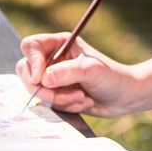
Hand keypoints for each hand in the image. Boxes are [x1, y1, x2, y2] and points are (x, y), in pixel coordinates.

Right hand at [15, 32, 140, 117]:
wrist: (124, 98)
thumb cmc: (112, 77)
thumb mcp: (91, 70)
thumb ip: (67, 72)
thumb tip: (42, 79)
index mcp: (59, 44)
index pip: (30, 46)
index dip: (32, 62)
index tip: (39, 79)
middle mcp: (52, 59)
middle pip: (27, 71)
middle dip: (46, 89)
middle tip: (67, 96)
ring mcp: (52, 78)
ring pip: (37, 91)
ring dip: (59, 100)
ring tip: (82, 98)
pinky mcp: (55, 94)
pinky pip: (47, 103)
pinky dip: (64, 106)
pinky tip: (82, 102)